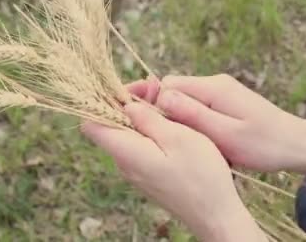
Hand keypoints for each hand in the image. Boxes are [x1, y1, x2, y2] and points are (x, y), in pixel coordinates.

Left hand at [81, 89, 265, 240]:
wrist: (215, 215)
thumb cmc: (201, 176)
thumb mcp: (179, 138)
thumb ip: (149, 120)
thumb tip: (127, 105)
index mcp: (126, 152)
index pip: (91, 124)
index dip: (105, 99)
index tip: (134, 89)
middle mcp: (124, 163)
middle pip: (110, 124)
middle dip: (129, 102)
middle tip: (156, 89)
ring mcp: (135, 171)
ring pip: (126, 133)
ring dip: (142, 114)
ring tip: (167, 102)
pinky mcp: (147, 175)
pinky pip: (139, 145)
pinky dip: (150, 129)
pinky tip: (171, 123)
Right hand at [153, 74, 305, 192]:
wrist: (299, 145)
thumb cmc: (264, 144)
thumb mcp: (226, 134)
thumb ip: (192, 114)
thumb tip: (160, 95)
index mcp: (212, 88)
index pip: (167, 84)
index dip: (148, 99)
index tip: (131, 116)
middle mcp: (214, 84)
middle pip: (173, 90)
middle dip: (159, 110)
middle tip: (149, 133)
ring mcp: (221, 92)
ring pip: (184, 101)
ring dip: (175, 118)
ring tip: (170, 138)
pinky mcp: (226, 103)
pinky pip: (197, 108)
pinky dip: (189, 122)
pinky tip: (192, 139)